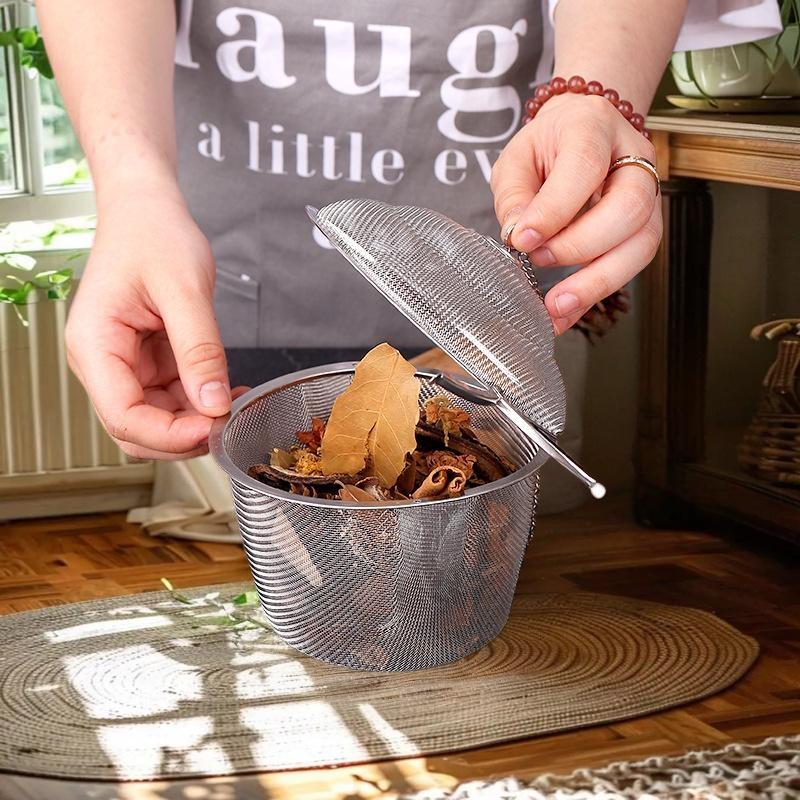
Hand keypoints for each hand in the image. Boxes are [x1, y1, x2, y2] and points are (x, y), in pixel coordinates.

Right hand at [66, 182, 241, 459]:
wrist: (147, 209)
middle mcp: (102, 362)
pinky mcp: (145, 361)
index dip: (171, 434)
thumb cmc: (153, 234)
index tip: (215, 426)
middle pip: (136, 429)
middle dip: (183, 437)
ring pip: (156, 419)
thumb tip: (213, 403)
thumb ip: (199, 349)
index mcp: (95, 345)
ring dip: (195, 422)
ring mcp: (124, 364)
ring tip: (234, 406)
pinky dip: (199, 402)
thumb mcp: (184, 290)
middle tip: (229, 425)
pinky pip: (171, 397)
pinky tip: (227, 393)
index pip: (124, 416)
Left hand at [491, 92, 661, 333]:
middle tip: (540, 260)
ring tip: (557, 305)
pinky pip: (630, 267)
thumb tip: (517, 235)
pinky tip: (566, 313)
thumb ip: (514, 194)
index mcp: (595, 127)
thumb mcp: (517, 157)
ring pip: (642, 243)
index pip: (585, 167)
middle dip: (582, 246)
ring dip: (597, 280)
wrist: (581, 134)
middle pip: (630, 208)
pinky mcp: (644, 229)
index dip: (555, 208)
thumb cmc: (548, 147)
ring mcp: (648, 196)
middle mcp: (633, 160)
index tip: (523, 239)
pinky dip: (595, 296)